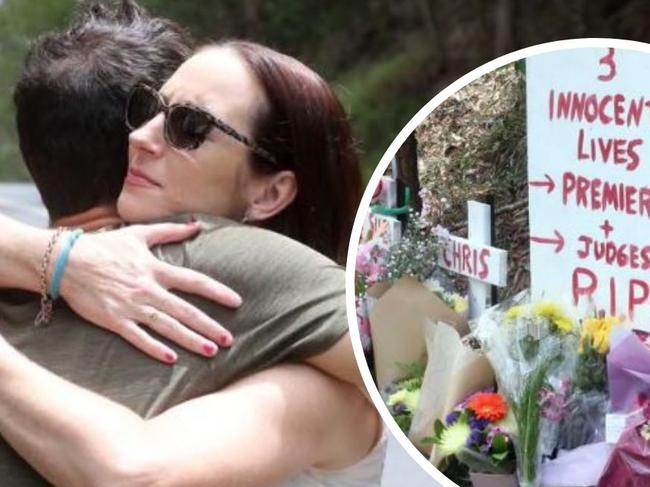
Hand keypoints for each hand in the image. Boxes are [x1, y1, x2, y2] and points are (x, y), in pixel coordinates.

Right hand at [59, 222, 240, 362]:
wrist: (65, 261)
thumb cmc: (104, 247)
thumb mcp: (139, 234)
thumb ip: (170, 231)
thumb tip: (197, 225)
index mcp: (155, 269)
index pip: (194, 281)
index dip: (217, 291)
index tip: (237, 302)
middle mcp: (148, 289)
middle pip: (185, 310)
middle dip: (209, 326)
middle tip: (229, 340)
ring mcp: (131, 306)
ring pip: (166, 326)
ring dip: (190, 340)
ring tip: (211, 351)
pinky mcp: (114, 320)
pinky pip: (137, 337)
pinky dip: (153, 348)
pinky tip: (171, 359)